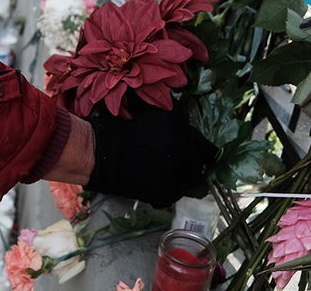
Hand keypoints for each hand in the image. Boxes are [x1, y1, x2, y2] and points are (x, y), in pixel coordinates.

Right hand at [84, 100, 216, 208]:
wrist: (102, 153)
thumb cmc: (123, 129)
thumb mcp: (153, 117)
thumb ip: (175, 124)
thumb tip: (188, 132)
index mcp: (182, 130)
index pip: (208, 149)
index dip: (204, 154)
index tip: (202, 159)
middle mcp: (184, 152)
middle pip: (198, 168)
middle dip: (189, 167)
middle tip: (175, 166)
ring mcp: (176, 175)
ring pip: (187, 183)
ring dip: (178, 180)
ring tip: (161, 175)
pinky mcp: (165, 193)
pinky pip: (172, 195)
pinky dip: (165, 191)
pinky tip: (151, 183)